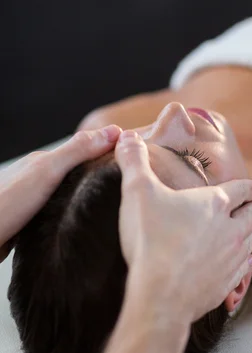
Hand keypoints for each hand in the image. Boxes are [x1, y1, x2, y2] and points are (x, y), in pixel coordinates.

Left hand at [0, 126, 120, 261]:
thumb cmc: (9, 205)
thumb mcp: (49, 172)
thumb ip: (78, 151)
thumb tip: (113, 131)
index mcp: (44, 161)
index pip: (85, 148)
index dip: (110, 149)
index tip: (137, 154)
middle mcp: (39, 178)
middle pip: (78, 170)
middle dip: (103, 172)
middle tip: (132, 180)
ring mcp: (35, 200)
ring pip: (70, 192)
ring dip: (89, 193)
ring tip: (115, 201)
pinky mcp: (32, 221)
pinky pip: (62, 211)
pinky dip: (76, 210)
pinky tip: (85, 220)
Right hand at [115, 130, 251, 323]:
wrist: (160, 293)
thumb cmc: (151, 239)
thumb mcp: (137, 192)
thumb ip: (134, 162)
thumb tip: (127, 137)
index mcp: (213, 204)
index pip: (239, 190)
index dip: (248, 186)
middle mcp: (229, 229)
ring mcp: (229, 259)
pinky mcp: (224, 284)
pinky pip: (242, 270)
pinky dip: (247, 263)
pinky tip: (248, 263)